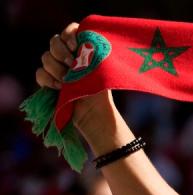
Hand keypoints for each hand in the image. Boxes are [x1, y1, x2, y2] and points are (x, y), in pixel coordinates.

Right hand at [36, 23, 115, 138]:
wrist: (94, 113)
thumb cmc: (101, 91)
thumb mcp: (100, 71)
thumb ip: (90, 55)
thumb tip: (84, 45)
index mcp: (82, 48)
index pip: (71, 30)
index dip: (70, 35)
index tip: (75, 46)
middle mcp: (67, 55)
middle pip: (54, 42)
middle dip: (61, 53)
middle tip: (72, 65)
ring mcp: (56, 66)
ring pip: (46, 57)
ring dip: (56, 69)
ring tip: (67, 81)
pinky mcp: (48, 80)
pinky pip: (40, 73)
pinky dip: (47, 80)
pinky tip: (59, 88)